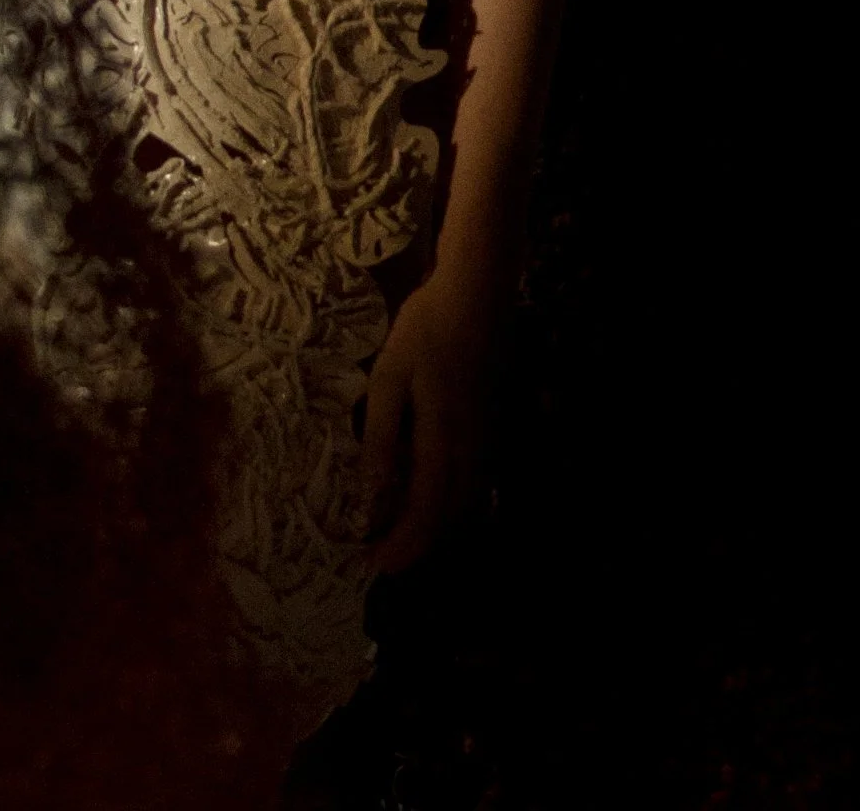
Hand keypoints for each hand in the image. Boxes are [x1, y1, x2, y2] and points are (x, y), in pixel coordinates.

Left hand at [358, 276, 491, 576]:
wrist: (477, 293)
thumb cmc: (426, 329)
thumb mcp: (390, 376)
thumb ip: (382, 436)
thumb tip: (372, 492)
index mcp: (442, 439)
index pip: (425, 508)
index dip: (403, 543)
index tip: (377, 567)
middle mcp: (469, 447)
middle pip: (448, 513)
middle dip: (418, 543)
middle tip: (385, 561)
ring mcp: (484, 435)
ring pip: (465, 499)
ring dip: (436, 525)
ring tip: (402, 537)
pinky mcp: (487, 421)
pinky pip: (473, 478)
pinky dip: (452, 501)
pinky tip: (433, 498)